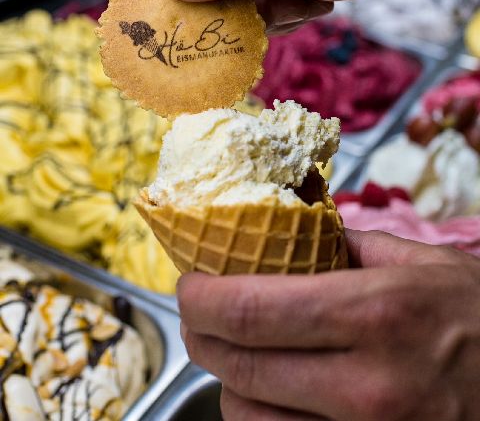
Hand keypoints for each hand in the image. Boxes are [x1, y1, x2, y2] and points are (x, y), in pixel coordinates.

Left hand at [177, 230, 479, 419]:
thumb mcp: (423, 262)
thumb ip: (349, 246)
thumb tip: (286, 233)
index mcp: (376, 312)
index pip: (250, 309)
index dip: (200, 296)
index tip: (190, 283)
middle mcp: (368, 385)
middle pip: (237, 364)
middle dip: (200, 333)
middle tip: (199, 311)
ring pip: (248, 417)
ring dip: (229, 378)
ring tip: (239, 349)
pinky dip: (262, 414)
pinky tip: (274, 391)